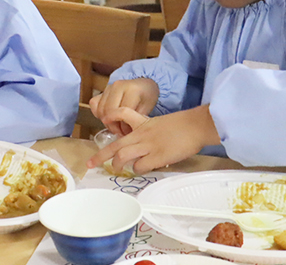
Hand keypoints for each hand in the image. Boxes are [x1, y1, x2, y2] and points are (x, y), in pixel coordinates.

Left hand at [86, 105, 219, 174]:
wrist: (195, 125)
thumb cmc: (183, 125)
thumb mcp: (160, 124)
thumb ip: (149, 133)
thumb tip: (145, 149)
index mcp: (142, 123)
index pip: (121, 115)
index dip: (110, 117)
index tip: (104, 122)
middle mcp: (141, 134)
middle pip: (115, 144)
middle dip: (100, 155)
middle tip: (90, 164)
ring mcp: (147, 145)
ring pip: (122, 155)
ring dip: (117, 164)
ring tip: (117, 169)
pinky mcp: (156, 156)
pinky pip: (139, 167)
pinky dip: (137, 170)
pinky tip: (142, 169)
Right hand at [90, 78, 158, 135]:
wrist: (143, 84)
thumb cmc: (146, 97)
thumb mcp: (147, 108)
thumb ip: (135, 118)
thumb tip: (125, 133)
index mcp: (132, 89)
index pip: (122, 112)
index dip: (124, 127)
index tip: (129, 133)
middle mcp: (118, 86)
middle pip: (108, 111)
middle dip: (113, 126)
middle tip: (121, 133)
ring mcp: (109, 87)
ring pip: (100, 109)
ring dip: (106, 122)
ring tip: (116, 127)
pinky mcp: (103, 90)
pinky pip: (94, 104)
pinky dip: (98, 114)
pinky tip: (108, 118)